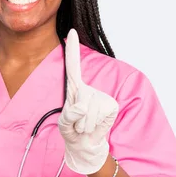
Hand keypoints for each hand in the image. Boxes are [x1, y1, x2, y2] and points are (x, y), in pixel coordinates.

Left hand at [57, 29, 119, 174]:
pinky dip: (94, 125)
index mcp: (74, 87)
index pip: (73, 66)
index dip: (72, 49)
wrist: (86, 144)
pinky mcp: (111, 105)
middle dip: (76, 118)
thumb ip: (69, 116)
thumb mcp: (64, 124)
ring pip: (89, 111)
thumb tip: (82, 108)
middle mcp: (88, 88)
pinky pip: (99, 116)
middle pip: (80, 99)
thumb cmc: (72, 130)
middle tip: (78, 123)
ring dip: (84, 124)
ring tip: (85, 125)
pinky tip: (95, 125)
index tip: (72, 32)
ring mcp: (101, 95)